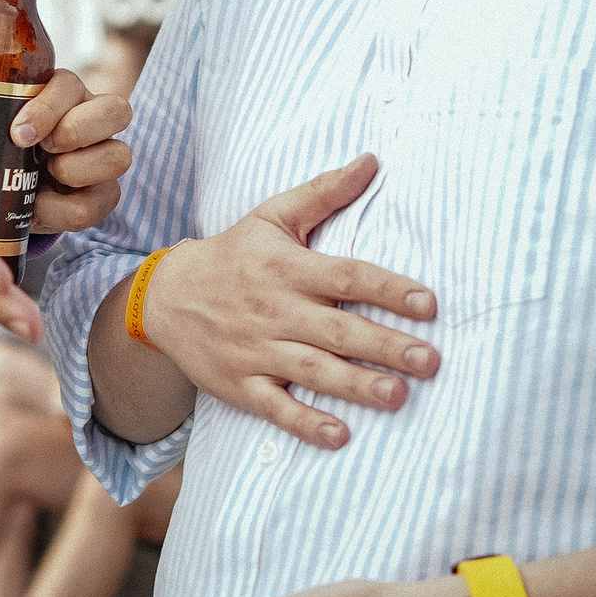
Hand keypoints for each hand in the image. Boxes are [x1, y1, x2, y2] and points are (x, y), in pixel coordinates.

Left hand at [9, 69, 131, 233]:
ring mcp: (104, 156)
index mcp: (64, 92)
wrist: (4, 191)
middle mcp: (93, 119)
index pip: (70, 85)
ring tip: (44, 176)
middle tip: (42, 149)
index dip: (48, 108)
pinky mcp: (104, 194)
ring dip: (75, 170)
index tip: (18, 133)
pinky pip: (100, 202)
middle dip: (76, 130)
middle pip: (117, 110)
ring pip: (120, 157)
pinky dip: (64, 210)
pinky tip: (39, 206)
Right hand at [143, 156, 439, 448]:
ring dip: (356, 385)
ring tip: (398, 396)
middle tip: (430, 361)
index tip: (429, 304)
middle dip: (385, 346)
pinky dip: (305, 423)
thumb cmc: (233, 254)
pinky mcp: (241, 384)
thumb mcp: (272, 216)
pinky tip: (340, 435)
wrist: (165, 295)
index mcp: (287, 267)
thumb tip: (372, 160)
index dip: (389, 289)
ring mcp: (257, 350)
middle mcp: (275, 310)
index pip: (347, 276)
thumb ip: (324, 192)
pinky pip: (275, 406)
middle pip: (338, 330)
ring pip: (313, 371)